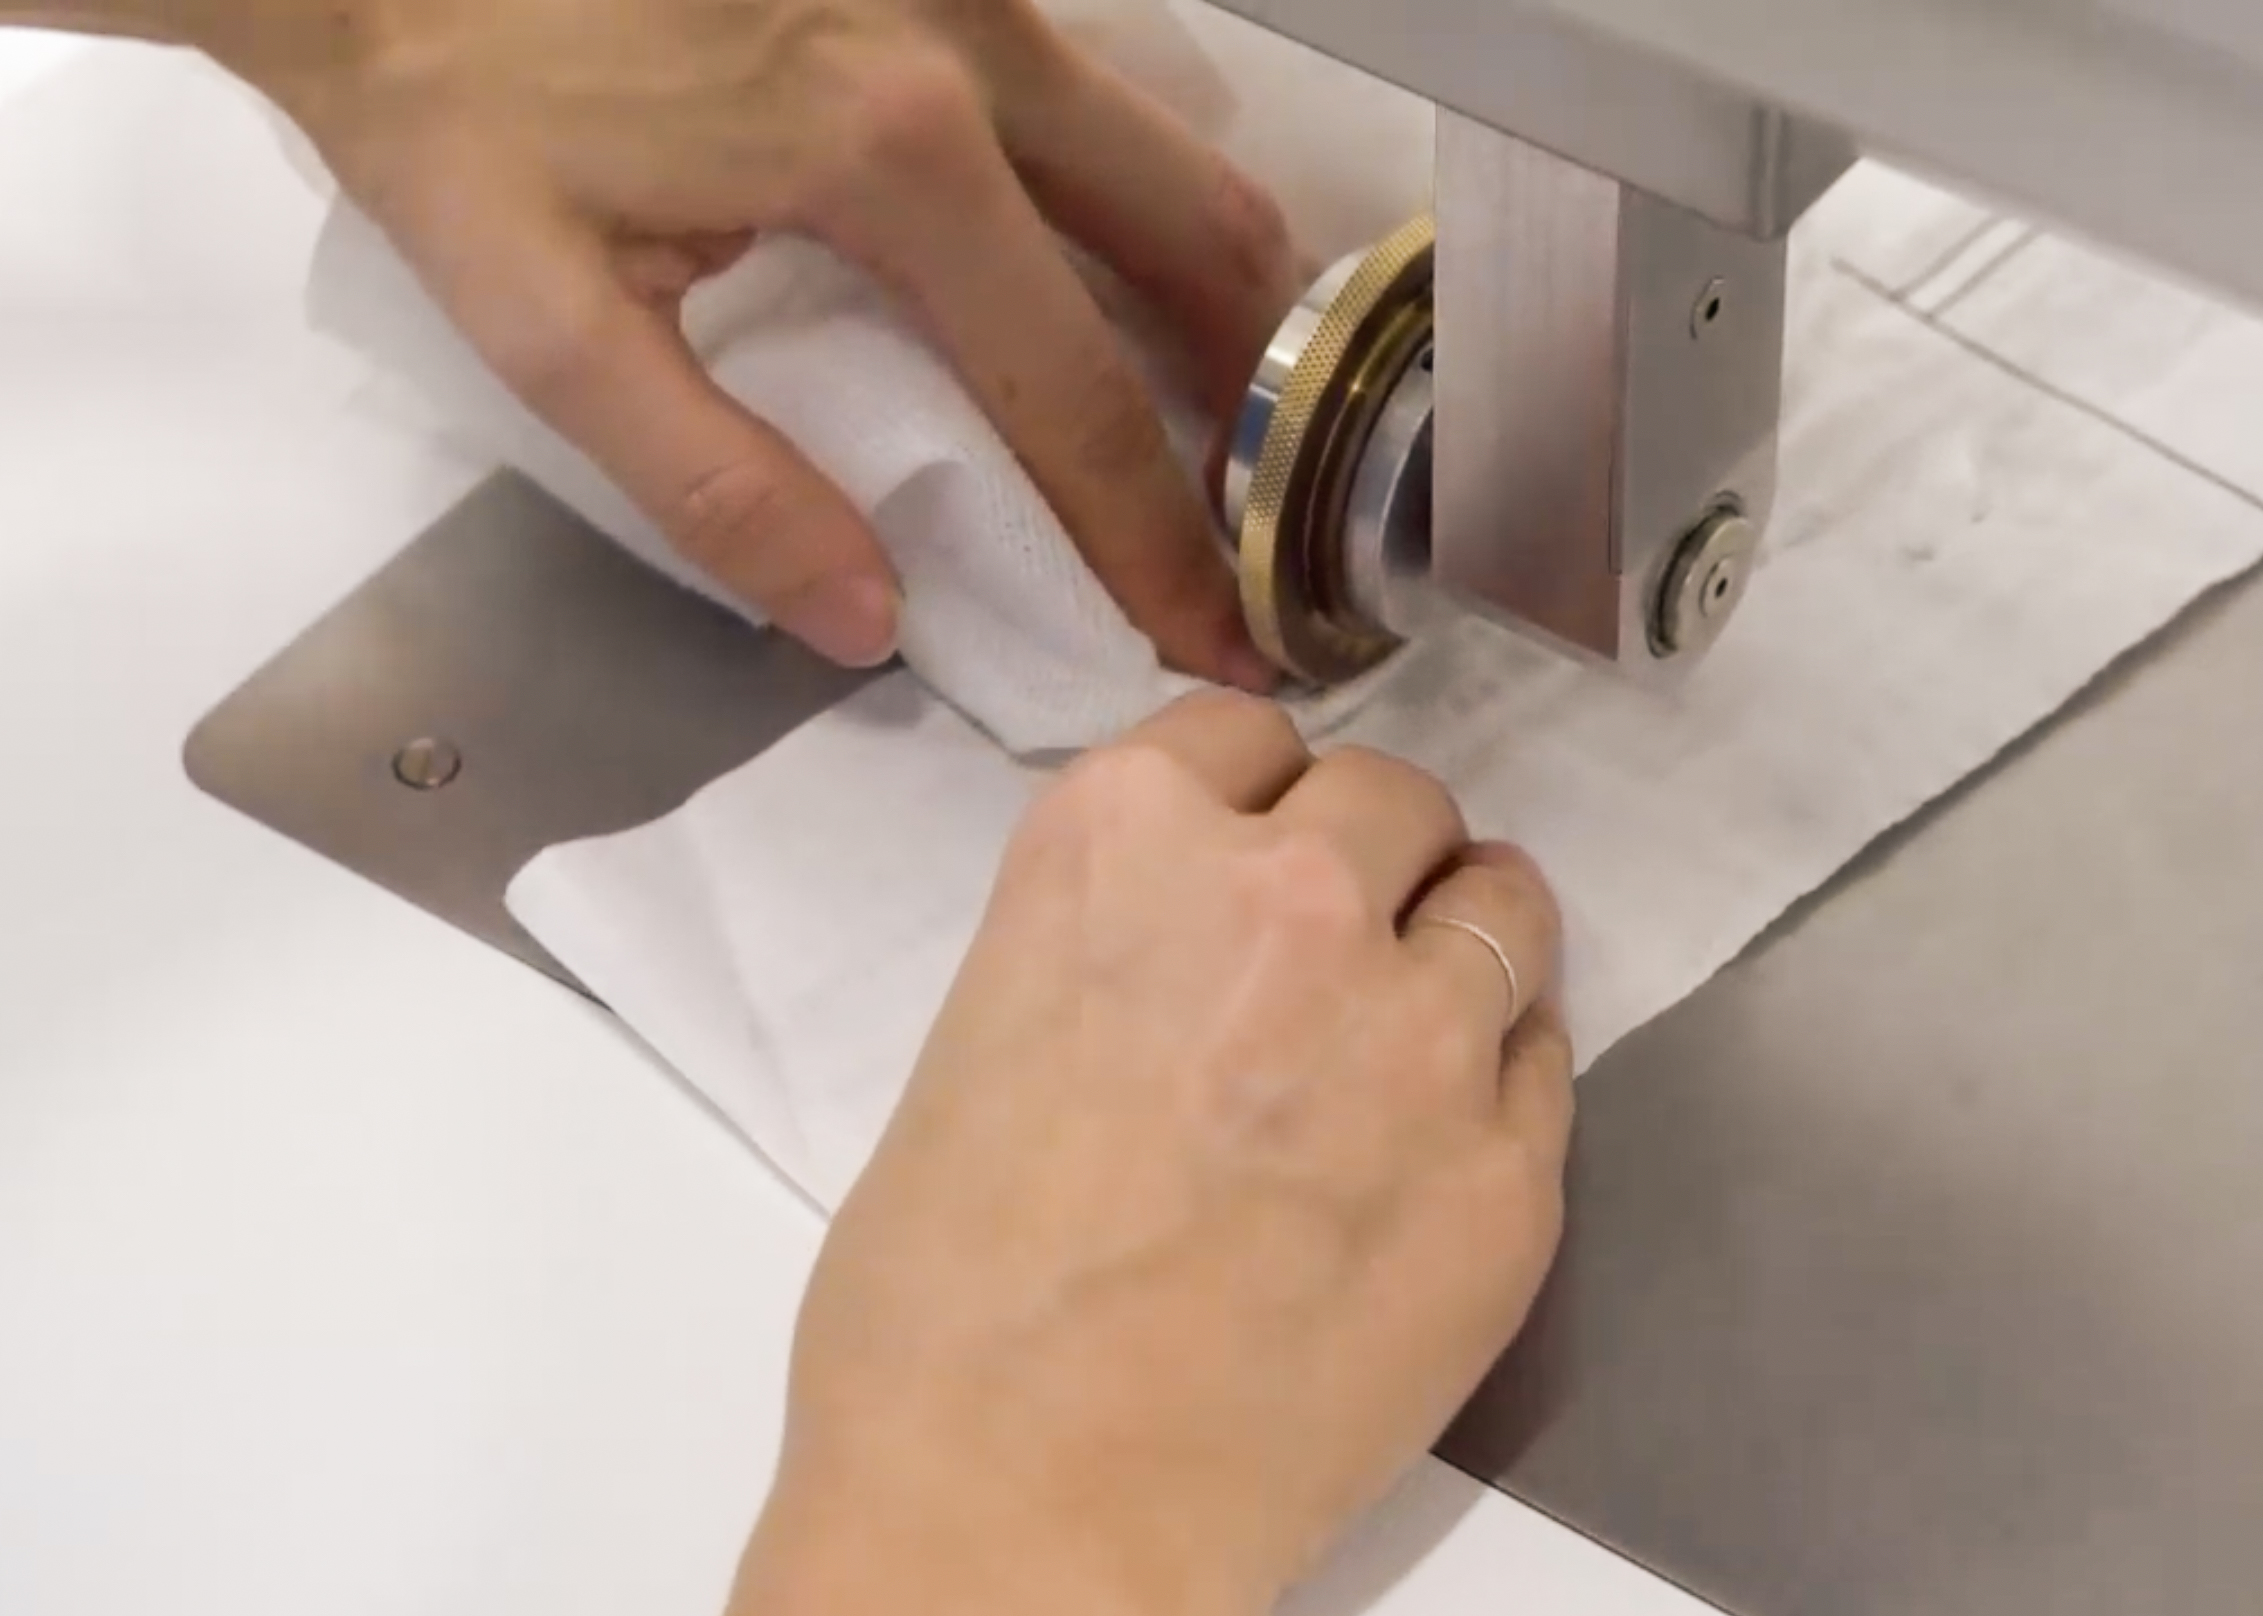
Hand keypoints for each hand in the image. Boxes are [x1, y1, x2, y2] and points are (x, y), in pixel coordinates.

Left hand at [217, 0, 1293, 680]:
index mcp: (890, 150)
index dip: (1161, 539)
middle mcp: (975, 45)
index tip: (1220, 635)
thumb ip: (714, 482)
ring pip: (1175, 151)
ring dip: (1220, 295)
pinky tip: (1120, 277)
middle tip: (1257, 520)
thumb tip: (864, 614)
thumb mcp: (548, 323)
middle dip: (1256, 404)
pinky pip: (1110, 94)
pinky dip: (1149, 204)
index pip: (1078, 394)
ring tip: (1222, 419)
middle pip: (1198, 243)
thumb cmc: (454, 106)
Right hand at [736, 692, 1574, 1615]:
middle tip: (1337, 949)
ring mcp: (1420, 1034)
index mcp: (1122, 843)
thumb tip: (1191, 949)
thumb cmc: (942, 1304)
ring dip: (1461, 944)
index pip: (1245, 734)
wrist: (1019, 1513)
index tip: (1256, 850)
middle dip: (1368, 858)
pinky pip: (1544, 1062)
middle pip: (1391, 801)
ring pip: (1504, 906)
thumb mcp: (983, 1037)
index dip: (1252, 799)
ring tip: (1413, 1032)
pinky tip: (1433, 1153)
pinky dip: (1498, 1081)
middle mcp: (1291, 900)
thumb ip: (1112, 942)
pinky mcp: (1511, 1174)